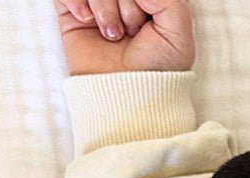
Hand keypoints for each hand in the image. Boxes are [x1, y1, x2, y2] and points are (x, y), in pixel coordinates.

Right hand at [56, 0, 194, 74]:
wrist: (125, 96)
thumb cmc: (156, 70)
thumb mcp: (179, 35)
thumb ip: (170, 0)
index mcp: (149, 0)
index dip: (141, 1)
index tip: (146, 25)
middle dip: (126, 6)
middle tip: (129, 32)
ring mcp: (97, 2)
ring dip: (103, 6)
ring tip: (111, 34)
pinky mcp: (71, 9)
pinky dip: (75, 0)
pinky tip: (87, 20)